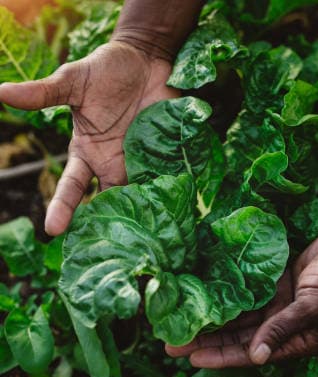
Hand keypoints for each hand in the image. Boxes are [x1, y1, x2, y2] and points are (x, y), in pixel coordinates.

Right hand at [0, 41, 178, 234]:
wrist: (146, 59)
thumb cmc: (106, 69)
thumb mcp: (74, 80)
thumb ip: (45, 93)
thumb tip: (1, 92)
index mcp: (87, 152)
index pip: (72, 186)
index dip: (62, 207)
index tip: (53, 231)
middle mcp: (113, 163)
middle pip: (107, 201)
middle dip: (106, 225)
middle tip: (108, 252)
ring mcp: (141, 161)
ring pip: (139, 195)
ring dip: (142, 215)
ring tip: (145, 242)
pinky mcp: (167, 154)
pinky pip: (168, 178)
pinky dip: (170, 193)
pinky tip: (176, 214)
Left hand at [166, 216, 317, 367]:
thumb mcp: (317, 305)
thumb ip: (284, 327)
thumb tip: (257, 357)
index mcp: (300, 337)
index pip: (254, 352)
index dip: (222, 355)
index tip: (191, 356)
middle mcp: (288, 321)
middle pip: (242, 333)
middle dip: (210, 337)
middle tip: (173, 341)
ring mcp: (284, 298)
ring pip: (244, 311)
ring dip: (217, 314)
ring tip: (185, 317)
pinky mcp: (282, 276)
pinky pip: (252, 287)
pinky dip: (233, 289)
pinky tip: (210, 290)